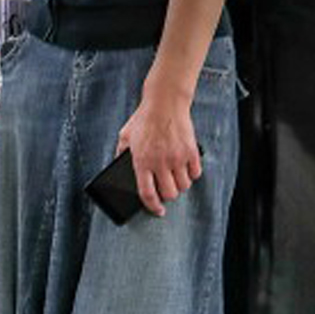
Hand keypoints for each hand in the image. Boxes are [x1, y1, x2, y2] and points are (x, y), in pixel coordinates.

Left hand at [116, 94, 201, 217]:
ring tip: (175, 177)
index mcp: (142, 161)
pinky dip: (192, 174)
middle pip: (169, 194)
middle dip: (168, 196)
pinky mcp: (191, 151)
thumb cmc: (144, 119)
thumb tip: (118, 168)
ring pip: (184, 186)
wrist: (165, 102)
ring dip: (180, 185)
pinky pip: (196, 173)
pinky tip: (185, 168)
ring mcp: (177, 158)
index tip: (157, 211)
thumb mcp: (125, 136)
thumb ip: (121, 154)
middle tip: (166, 190)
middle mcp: (161, 162)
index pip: (147, 193)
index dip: (152, 206)